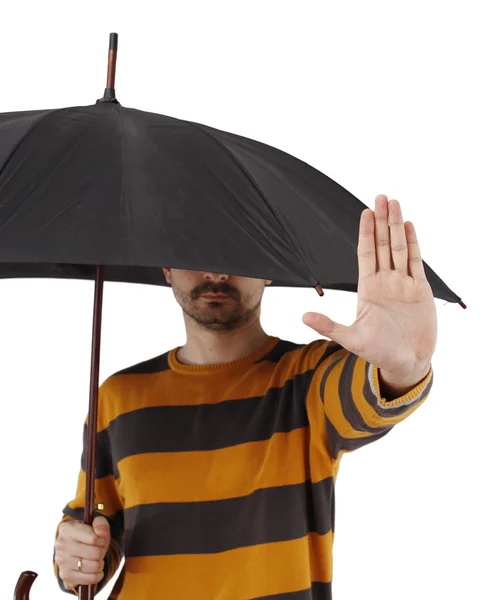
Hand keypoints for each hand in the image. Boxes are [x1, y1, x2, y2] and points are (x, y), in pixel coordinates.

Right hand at [54, 515, 110, 588]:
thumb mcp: (94, 524)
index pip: (94, 539)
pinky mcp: (66, 575)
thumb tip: (102, 535)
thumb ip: (101, 524)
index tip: (100, 540)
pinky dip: (98, 575)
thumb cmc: (85, 535)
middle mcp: (62, 545)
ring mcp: (62, 562)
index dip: (102, 540)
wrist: (70, 548)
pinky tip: (96, 569)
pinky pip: (90, 579)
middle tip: (99, 550)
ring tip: (97, 559)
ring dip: (100, 563)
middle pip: (95, 553)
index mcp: (68, 529)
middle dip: (102, 552)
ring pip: (93, 566)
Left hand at [302, 195, 436, 379]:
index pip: (366, 253)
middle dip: (382, 220)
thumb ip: (329, 326)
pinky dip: (413, 243)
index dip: (366, 233)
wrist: (406, 362)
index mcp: (368, 288)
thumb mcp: (351, 339)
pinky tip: (410, 226)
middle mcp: (385, 281)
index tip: (364, 213)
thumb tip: (302, 317)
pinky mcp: (420, 290)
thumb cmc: (378, 352)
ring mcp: (403, 284)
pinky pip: (416, 262)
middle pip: (384, 244)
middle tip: (381, 196)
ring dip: (398, 226)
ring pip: (400, 248)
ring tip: (395, 203)